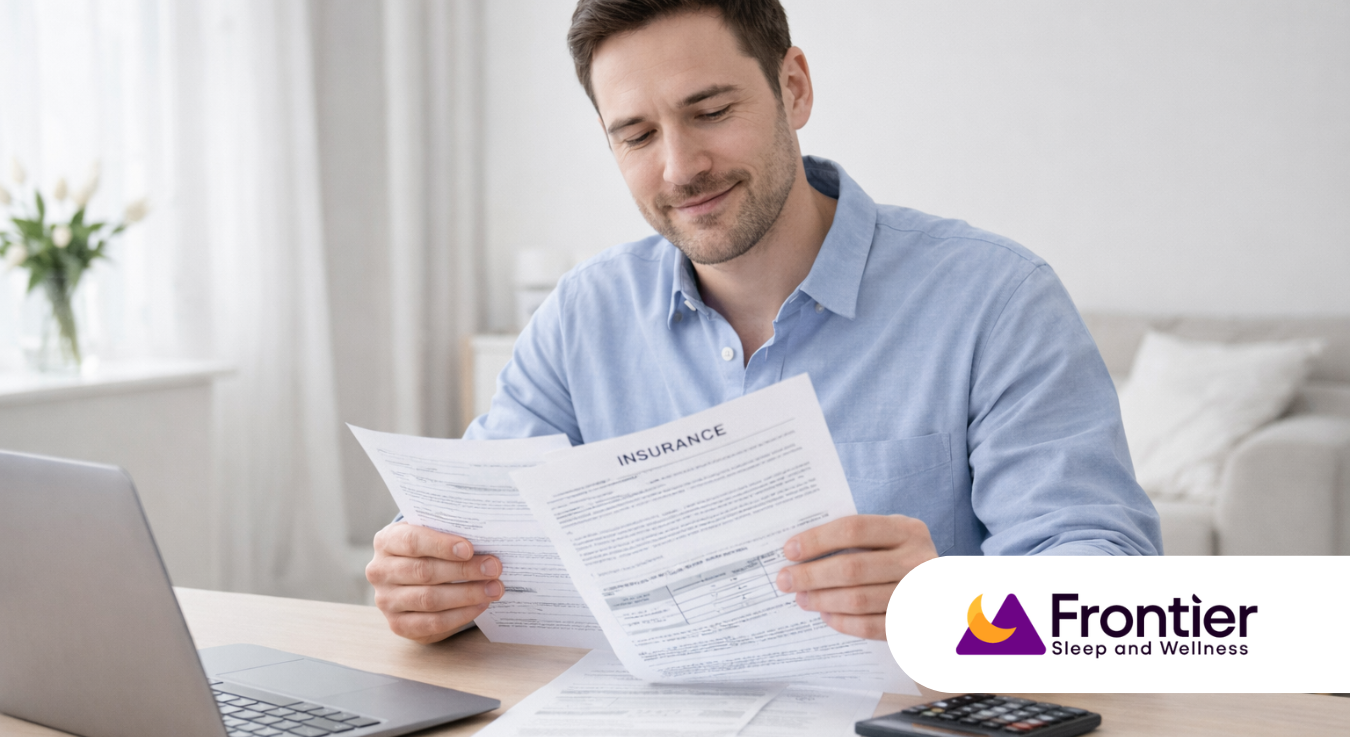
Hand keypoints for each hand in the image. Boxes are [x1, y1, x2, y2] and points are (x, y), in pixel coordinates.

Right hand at [366, 522, 504, 643]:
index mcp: (386, 541)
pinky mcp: (398, 625)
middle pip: (424, 571)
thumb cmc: (428, 548)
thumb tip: (484, 538)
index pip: (412, 541)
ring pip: (429, 599)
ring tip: (494, 588)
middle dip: (464, 570)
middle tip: (494, 568)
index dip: (441, 545)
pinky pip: (432, 623)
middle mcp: (380, 571)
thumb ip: (448, 532)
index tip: (470, 549)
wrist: (410, 574)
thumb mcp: (431, 533)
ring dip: (467, 594)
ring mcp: (386, 601)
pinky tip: (481, 605)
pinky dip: (460, 615)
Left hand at [775, 514, 936, 639]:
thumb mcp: (891, 538)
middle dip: (810, 575)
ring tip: (802, 598)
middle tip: (785, 580)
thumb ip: (857, 537)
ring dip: (822, 600)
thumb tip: (800, 548)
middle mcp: (917, 559)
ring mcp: (918, 594)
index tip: (789, 551)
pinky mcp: (915, 624)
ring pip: (858, 599)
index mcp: (907, 530)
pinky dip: (843, 622)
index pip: (853, 529)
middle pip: (852, 568)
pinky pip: (870, 626)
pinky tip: (825, 615)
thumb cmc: (903, 560)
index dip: (817, 540)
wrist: (946, 596)